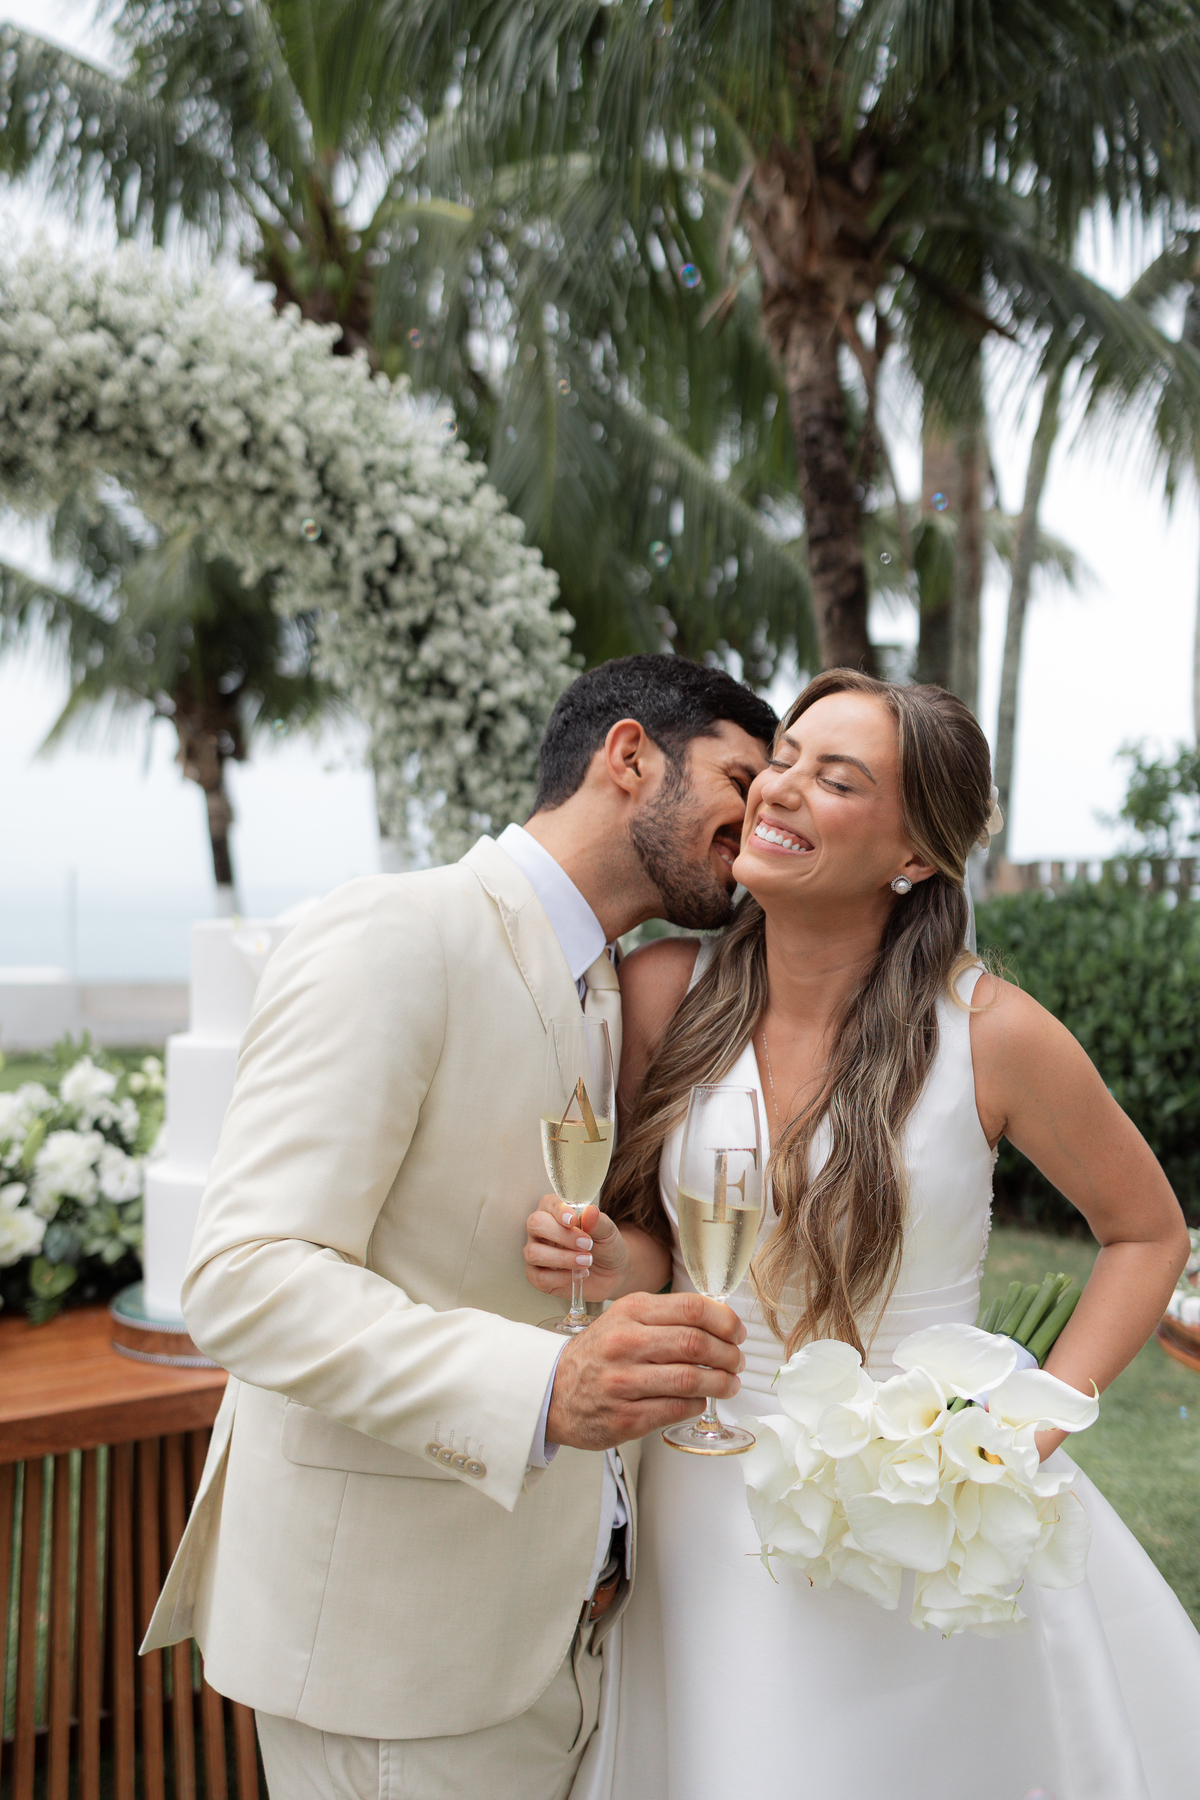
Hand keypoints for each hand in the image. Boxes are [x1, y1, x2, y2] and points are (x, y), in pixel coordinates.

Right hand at [524, 1195, 629, 1303]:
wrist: (611, 1273)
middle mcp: (539, 1229)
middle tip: (587, 1244)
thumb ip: (598, 1221)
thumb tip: (590, 1211)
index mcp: (554, 1210)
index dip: (559, 1211)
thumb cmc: (604, 1245)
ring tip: (587, 1261)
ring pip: (534, 1253)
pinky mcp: (536, 1276)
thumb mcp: (607, 1231)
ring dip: (563, 1258)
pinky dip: (562, 1278)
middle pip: (535, 1224)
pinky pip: (539, 1278)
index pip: (549, 1204)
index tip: (573, 1220)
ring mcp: (535, 1252)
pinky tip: (580, 1274)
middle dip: (562, 1235)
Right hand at [545, 1291, 746, 1450]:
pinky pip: (677, 1409)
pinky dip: (698, 1404)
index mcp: (630, 1312)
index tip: (737, 1332)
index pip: (691, 1308)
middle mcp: (626, 1344)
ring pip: (691, 1380)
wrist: (553, 1391)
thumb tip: (718, 1321)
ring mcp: (624, 1382)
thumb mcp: (623, 1318)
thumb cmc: (597, 1354)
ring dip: (721, 1383)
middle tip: (737, 1361)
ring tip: (729, 1384)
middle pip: (696, 1344)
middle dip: (728, 1355)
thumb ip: (665, 1316)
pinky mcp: (626, 1417)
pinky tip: (700, 1400)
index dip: (725, 1321)